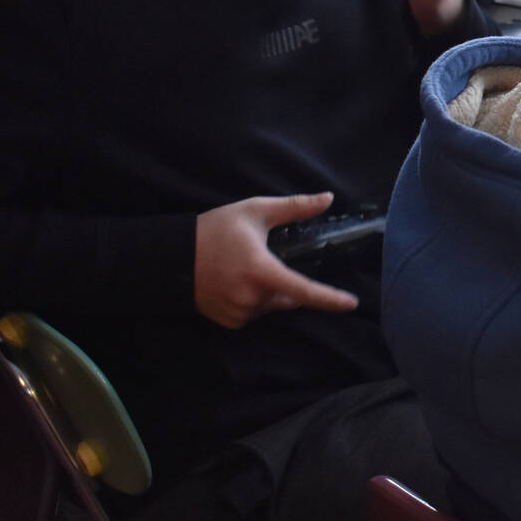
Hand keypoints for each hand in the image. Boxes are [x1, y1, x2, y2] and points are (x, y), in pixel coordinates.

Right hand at [193, 193, 360, 329]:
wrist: (169, 257)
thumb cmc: (214, 230)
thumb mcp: (254, 212)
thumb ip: (294, 207)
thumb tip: (328, 198)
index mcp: (261, 271)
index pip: (303, 290)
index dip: (329, 299)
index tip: (351, 303)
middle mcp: (251, 297)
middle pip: (288, 296)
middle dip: (284, 281)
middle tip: (259, 259)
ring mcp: (238, 313)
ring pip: (271, 305)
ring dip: (268, 292)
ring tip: (240, 270)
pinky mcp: (228, 322)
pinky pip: (253, 313)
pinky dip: (252, 301)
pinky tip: (233, 284)